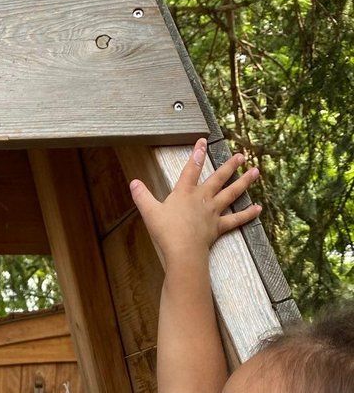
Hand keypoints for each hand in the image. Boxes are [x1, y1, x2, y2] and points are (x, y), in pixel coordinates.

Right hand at [129, 138, 261, 266]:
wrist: (183, 250)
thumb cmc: (166, 231)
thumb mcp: (149, 212)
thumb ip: (142, 196)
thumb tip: (133, 183)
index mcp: (185, 193)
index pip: (191, 169)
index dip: (197, 154)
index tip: (203, 141)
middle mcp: (202, 198)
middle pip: (218, 178)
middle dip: (230, 165)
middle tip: (241, 155)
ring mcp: (213, 212)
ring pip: (231, 193)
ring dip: (244, 182)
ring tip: (255, 171)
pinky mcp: (219, 226)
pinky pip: (236, 219)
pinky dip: (248, 214)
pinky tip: (258, 208)